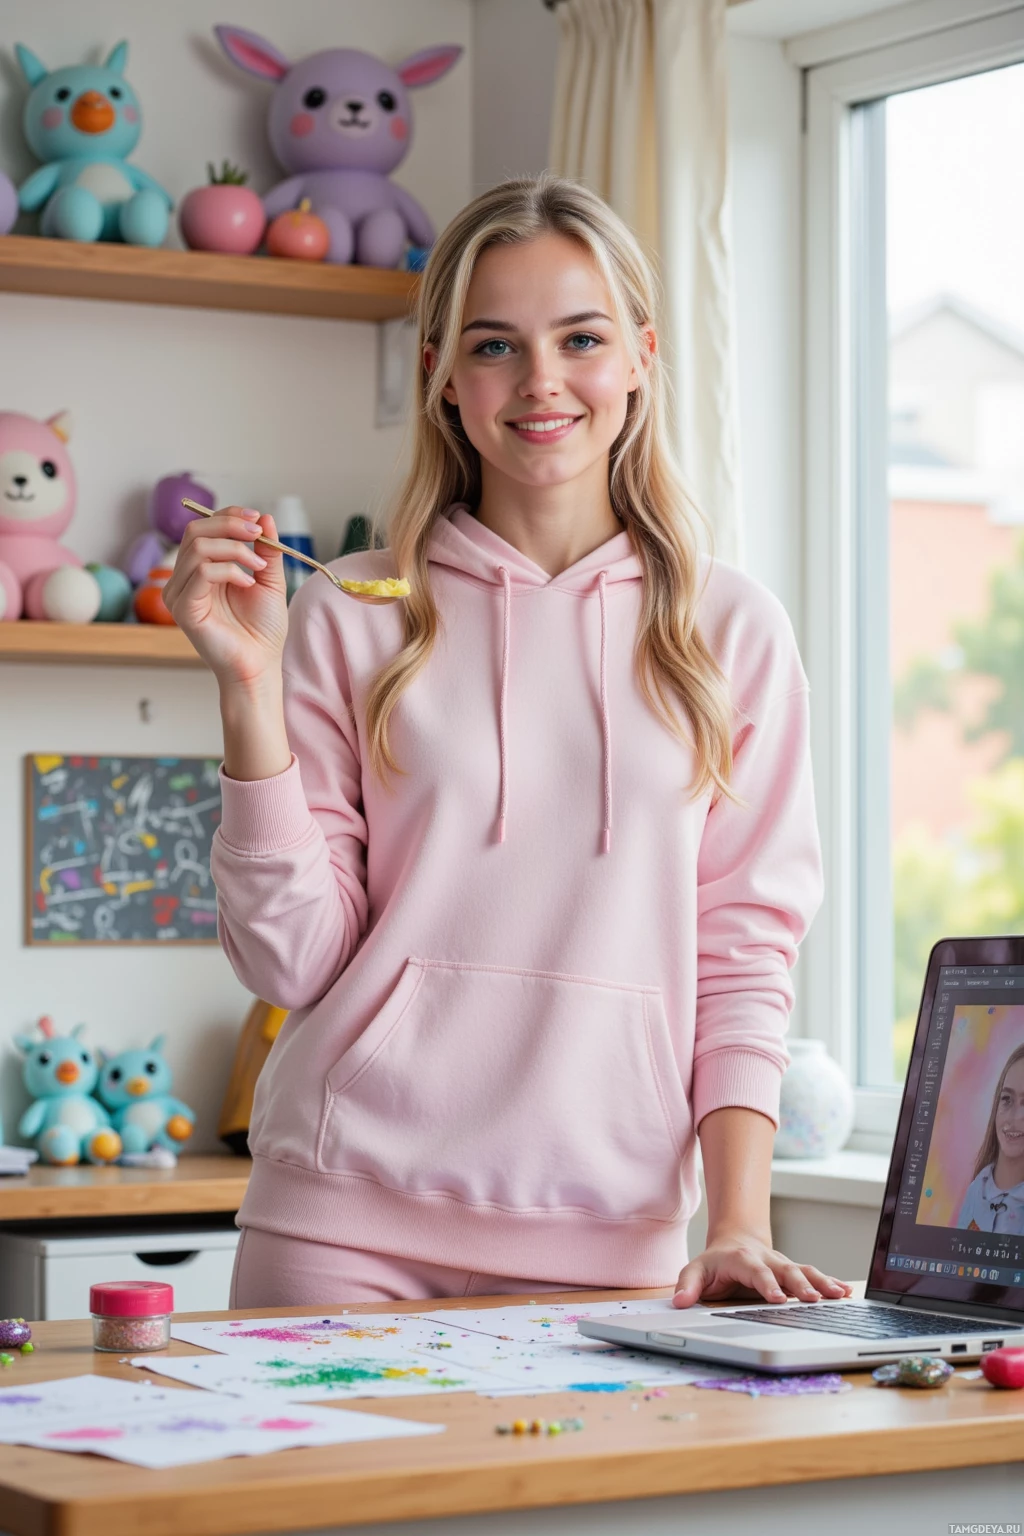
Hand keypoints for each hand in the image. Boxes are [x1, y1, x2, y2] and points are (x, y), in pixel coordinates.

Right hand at [162, 507, 287, 689]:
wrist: (260, 666)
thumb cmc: (262, 630)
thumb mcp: (269, 581)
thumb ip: (266, 550)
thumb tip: (264, 517)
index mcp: (200, 570)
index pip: (203, 528)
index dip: (228, 516)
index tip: (256, 520)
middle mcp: (184, 579)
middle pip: (195, 531)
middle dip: (230, 526)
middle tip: (258, 535)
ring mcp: (180, 594)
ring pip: (198, 548)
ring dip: (235, 550)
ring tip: (258, 569)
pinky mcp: (184, 609)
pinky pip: (201, 572)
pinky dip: (230, 571)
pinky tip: (248, 584)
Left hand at [672, 1232, 853, 1307]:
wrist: (736, 1242)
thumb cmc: (716, 1263)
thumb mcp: (695, 1271)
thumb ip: (687, 1286)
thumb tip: (679, 1303)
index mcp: (743, 1260)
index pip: (756, 1272)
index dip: (767, 1284)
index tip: (778, 1299)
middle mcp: (768, 1260)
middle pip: (787, 1271)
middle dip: (801, 1285)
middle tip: (814, 1300)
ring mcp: (783, 1265)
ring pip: (805, 1271)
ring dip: (823, 1282)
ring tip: (840, 1295)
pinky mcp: (794, 1272)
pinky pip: (814, 1276)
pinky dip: (831, 1282)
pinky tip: (847, 1292)